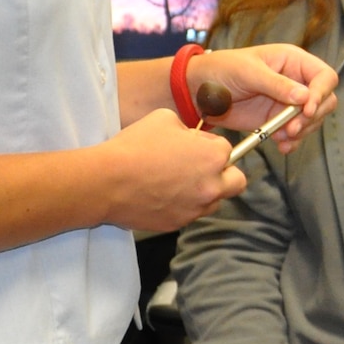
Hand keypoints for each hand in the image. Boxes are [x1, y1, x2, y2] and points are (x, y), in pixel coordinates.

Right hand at [97, 109, 244, 229]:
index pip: (227, 148)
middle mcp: (212, 186)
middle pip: (236, 182)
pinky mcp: (177, 224)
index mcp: (213, 157)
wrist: (107, 182)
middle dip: (225, 173)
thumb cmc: (136, 146)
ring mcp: (195, 209)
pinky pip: (191, 214)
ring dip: (205, 192)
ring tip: (180, 182)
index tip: (193, 144)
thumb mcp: (165, 118)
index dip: (209, 144)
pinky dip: (184, 205)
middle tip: (202, 167)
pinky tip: (163, 195)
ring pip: (215, 202)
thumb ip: (187, 128)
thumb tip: (191, 139)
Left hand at [189, 45, 337, 151]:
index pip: (324, 76)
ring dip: (302, 132)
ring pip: (312, 120)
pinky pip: (295, 134)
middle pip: (325, 100)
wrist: (200, 91)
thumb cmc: (223, 69)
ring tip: (283, 137)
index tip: (307, 109)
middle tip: (293, 128)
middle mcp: (296, 81)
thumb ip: (277, 84)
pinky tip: (281, 146)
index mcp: (293, 61)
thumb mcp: (249, 72)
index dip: (322, 93)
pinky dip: (292, 142)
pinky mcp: (277, 120)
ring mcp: (288, 103)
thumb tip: (305, 97)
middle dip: (312, 117)